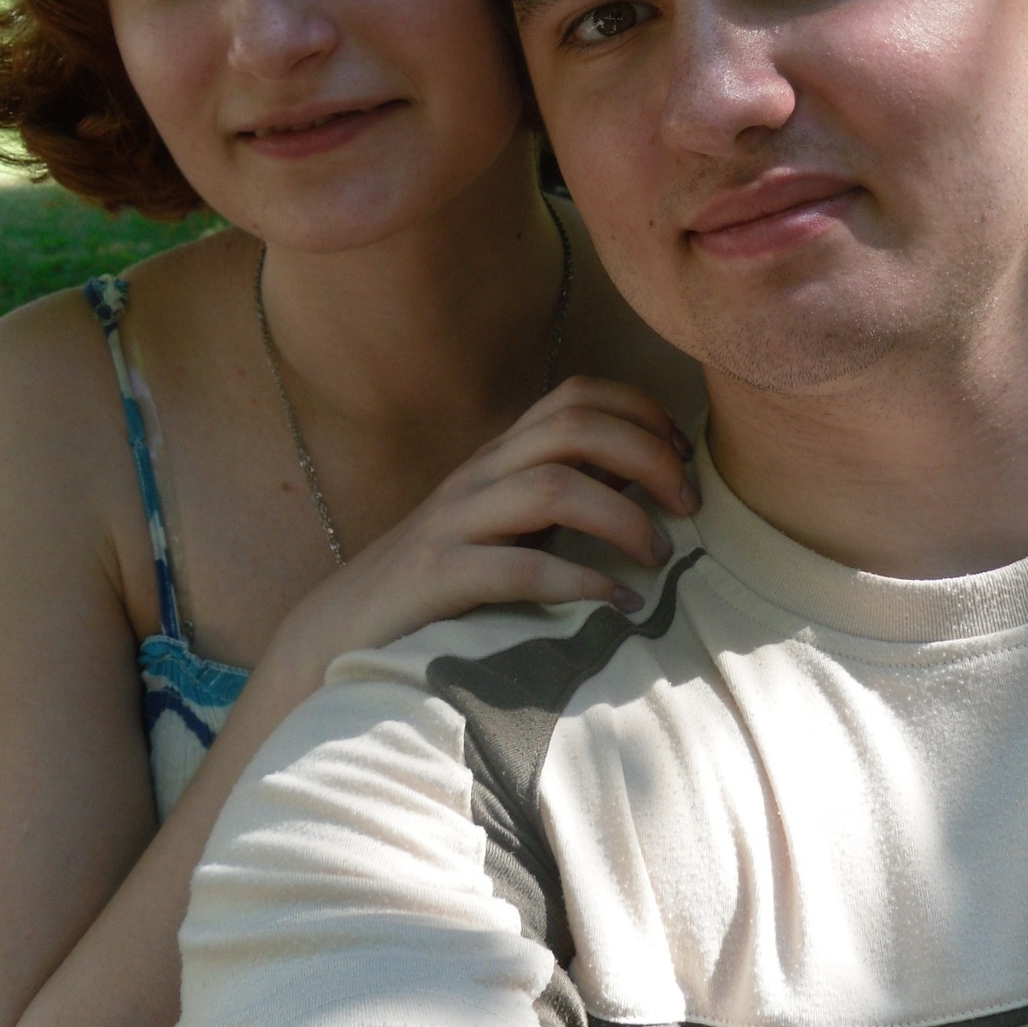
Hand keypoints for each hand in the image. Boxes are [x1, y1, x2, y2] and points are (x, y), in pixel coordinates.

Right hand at [265, 377, 698, 682]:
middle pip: (574, 428)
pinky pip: (519, 566)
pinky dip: (580, 579)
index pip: (575, 396)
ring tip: (661, 557)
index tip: (685, 454)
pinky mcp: (437, 579)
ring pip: (552, 487)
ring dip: (623, 517)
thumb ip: (558, 497)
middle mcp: (478, 475)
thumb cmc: (438, 582)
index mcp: (498, 456)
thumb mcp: (502, 525)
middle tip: (689, 506)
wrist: (338, 631)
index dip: (640, 411)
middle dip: (647, 457)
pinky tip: (617, 602)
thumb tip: (649, 487)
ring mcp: (454, 523)